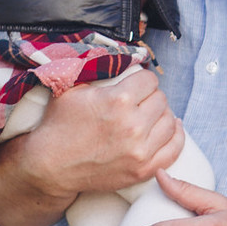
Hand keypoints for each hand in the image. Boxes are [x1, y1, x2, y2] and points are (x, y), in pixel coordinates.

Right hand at [0, 70, 184, 225]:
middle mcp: (133, 125)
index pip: (149, 79)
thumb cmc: (59, 126)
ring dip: (162, 115)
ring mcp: (140, 150)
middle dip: (150, 97)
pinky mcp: (143, 170)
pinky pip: (174, 149)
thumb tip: (116, 55)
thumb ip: (96, 70)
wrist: (50, 167)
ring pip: (170, 122)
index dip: (142, 80)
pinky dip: (176, 136)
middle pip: (161, 99)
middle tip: (139, 101)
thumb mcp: (72, 89)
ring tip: (151, 114)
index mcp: (118, 100)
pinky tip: (171, 128)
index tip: (136, 85)